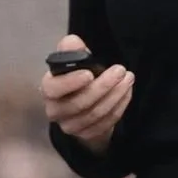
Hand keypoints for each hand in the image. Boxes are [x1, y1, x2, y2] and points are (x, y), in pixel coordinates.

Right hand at [40, 34, 134, 150]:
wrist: (86, 103)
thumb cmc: (78, 77)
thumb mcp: (75, 60)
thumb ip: (72, 49)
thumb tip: (73, 42)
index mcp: (49, 89)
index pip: (53, 89)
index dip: (70, 82)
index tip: (89, 73)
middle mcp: (56, 111)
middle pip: (79, 103)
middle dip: (103, 86)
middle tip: (120, 71)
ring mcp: (71, 126)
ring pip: (95, 114)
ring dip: (115, 95)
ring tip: (128, 79)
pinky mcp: (87, 134)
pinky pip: (106, 122)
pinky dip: (119, 106)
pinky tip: (126, 92)